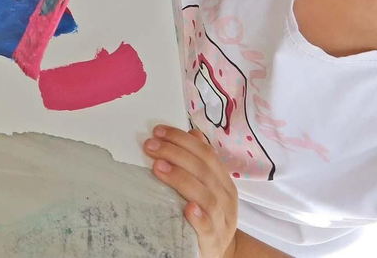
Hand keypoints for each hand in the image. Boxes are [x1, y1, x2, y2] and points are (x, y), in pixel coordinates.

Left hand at [144, 126, 239, 257]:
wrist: (217, 251)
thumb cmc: (206, 215)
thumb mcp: (206, 187)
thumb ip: (200, 163)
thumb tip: (192, 133)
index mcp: (224, 182)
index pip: (206, 154)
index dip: (182, 140)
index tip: (158, 131)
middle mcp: (226, 199)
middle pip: (204, 170)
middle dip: (175, 153)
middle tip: (150, 146)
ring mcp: (222, 221)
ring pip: (207, 196)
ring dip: (181, 179)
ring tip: (158, 167)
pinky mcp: (213, 241)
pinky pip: (208, 227)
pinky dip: (199, 216)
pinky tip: (188, 208)